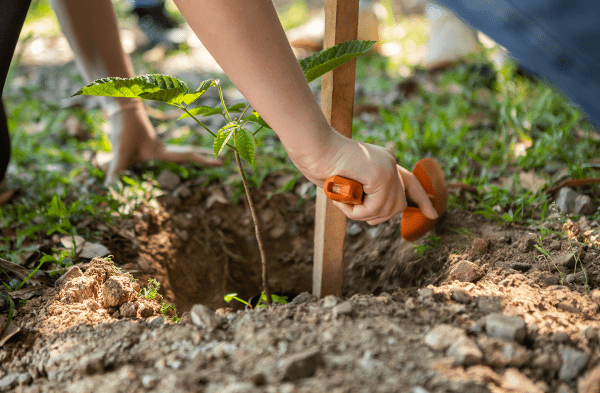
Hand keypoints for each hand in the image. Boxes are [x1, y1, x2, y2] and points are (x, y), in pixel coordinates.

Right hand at [288, 130, 438, 224]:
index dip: (422, 199)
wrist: (311, 147)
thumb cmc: (319, 163)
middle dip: (374, 215)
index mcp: (384, 162)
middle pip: (397, 205)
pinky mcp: (381, 176)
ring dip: (360, 214)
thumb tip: (376, 214)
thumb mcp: (346, 182)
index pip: (411, 182)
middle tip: (349, 207)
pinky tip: (342, 198)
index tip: (433, 215)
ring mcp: (388, 169)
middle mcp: (391, 163)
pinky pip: (374, 209)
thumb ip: (364, 193)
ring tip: (342, 200)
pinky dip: (356, 212)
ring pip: (386, 210)